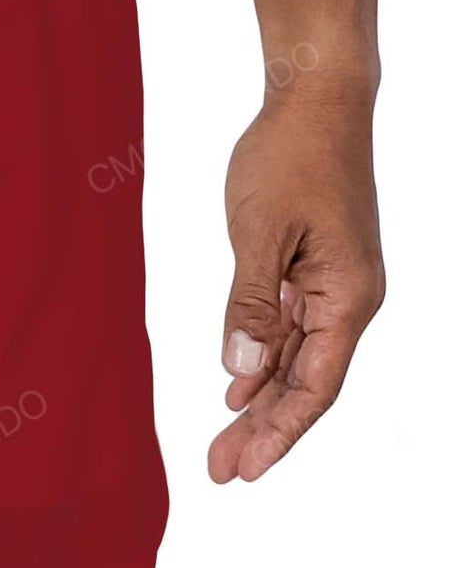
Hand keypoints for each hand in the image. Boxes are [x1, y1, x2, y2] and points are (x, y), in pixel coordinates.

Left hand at [211, 86, 383, 482]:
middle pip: (304, 384)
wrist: (315, 96)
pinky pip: (287, 332)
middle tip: (218, 472)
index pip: (316, 385)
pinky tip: (236, 395)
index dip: (281, 432)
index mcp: (348, 296)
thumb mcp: (261, 233)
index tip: (247, 471)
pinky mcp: (311, 271)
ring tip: (221, 447)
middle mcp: (347, 299)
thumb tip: (240, 372)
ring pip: (293, 362)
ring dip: (259, 405)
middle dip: (263, 431)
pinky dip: (261, 363)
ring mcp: (331, 286)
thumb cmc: (292, 154)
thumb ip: (251, 305)